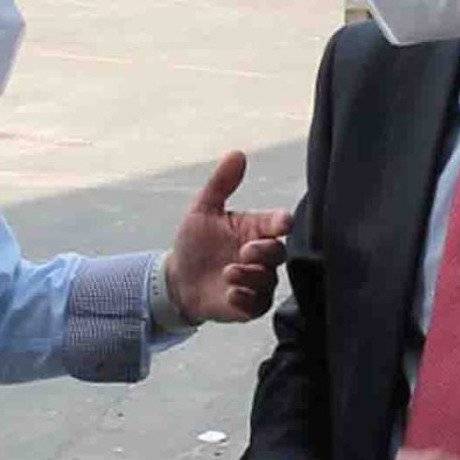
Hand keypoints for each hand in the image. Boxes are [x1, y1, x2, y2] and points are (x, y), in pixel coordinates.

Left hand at [164, 152, 293, 323]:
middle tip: (244, 251)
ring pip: (269, 280)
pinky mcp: (250, 306)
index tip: (282, 223)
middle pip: (279, 253)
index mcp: (256, 230)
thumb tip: (237, 153)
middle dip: (265, 252)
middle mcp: (262, 256)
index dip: (282, 223)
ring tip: (229, 272)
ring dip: (252, 276)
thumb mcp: (203, 210)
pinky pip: (258, 305)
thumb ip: (221, 183)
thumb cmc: (195, 243)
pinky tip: (230, 293)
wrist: (178, 280)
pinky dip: (246, 299)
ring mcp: (258, 282)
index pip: (278, 223)